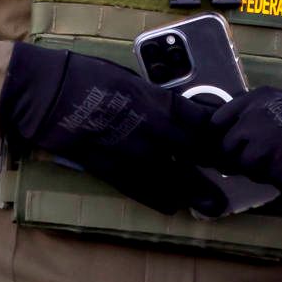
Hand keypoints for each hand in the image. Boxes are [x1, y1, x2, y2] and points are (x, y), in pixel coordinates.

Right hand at [0, 44, 218, 215]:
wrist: (49, 93)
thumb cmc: (87, 75)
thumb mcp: (131, 79)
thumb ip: (155, 99)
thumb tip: (172, 110)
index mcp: (161, 103)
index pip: (205, 123)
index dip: (222, 134)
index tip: (233, 141)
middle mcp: (156, 132)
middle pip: (198, 156)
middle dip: (217, 168)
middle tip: (232, 180)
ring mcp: (135, 156)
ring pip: (175, 182)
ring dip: (195, 194)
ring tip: (213, 206)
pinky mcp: (113, 172)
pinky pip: (142, 191)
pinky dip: (159, 199)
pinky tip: (172, 206)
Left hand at [195, 88, 281, 189]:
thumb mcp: (274, 99)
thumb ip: (248, 111)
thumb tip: (222, 131)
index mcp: (252, 101)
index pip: (216, 123)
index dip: (221, 137)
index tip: (230, 146)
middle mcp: (255, 119)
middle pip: (227, 149)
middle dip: (238, 158)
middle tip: (257, 160)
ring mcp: (266, 143)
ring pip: (246, 167)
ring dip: (258, 171)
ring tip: (277, 164)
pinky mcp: (280, 164)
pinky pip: (268, 179)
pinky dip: (279, 179)